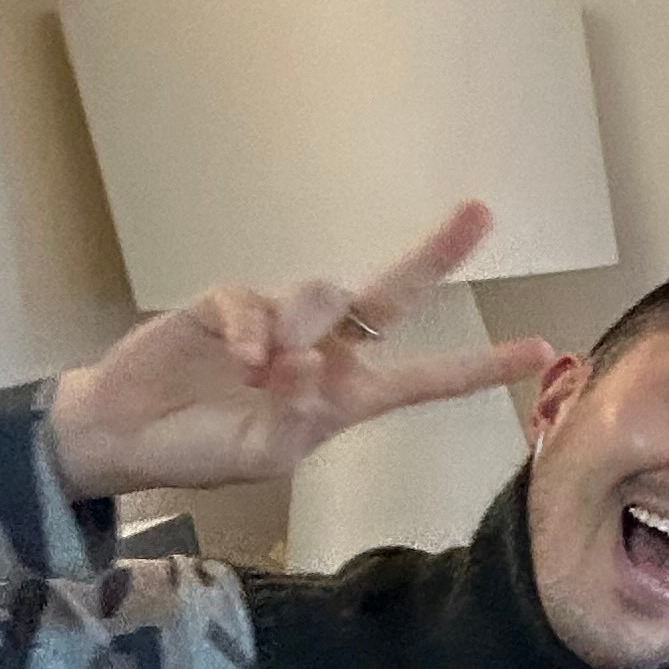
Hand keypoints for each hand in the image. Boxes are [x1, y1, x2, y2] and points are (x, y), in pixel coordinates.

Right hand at [44, 201, 555, 499]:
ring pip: (321, 297)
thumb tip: (314, 367)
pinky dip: (252, 329)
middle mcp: (325, 350)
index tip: (542, 350)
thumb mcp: (263, 455)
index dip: (481, 366)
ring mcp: (280, 321)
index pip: (426, 378)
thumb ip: (299, 418)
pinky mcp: (231, 303)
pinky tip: (239, 361)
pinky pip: (256, 300)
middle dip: (436, 253)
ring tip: (262, 373)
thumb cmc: (203, 450)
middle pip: (392, 295)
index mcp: (347, 395)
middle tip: (479, 213)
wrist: (126, 436)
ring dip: (301, 331)